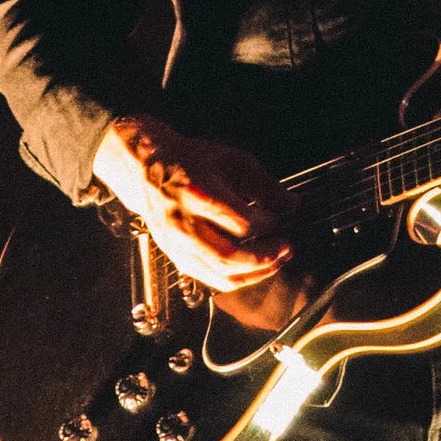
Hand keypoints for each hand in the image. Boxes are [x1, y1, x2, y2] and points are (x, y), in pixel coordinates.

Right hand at [91, 118, 291, 293]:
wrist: (148, 169)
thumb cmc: (192, 162)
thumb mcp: (233, 161)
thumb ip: (265, 185)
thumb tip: (292, 205)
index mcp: (199, 192)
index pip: (242, 221)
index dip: (268, 224)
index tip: (279, 218)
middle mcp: (184, 222)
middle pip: (229, 255)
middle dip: (264, 258)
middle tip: (285, 249)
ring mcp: (177, 244)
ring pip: (219, 274)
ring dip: (254, 274)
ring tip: (275, 262)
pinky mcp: (175, 256)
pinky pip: (209, 279)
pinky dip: (235, 279)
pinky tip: (252, 271)